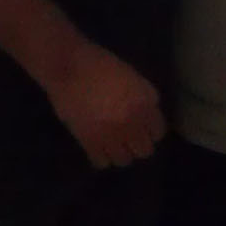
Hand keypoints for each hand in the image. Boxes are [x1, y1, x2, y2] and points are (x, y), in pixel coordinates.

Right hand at [43, 41, 164, 168]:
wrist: (66, 66)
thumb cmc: (98, 63)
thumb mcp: (131, 75)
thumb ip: (142, 96)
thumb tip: (146, 114)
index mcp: (144, 103)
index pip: (158, 131)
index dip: (150, 130)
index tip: (143, 128)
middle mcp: (131, 123)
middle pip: (144, 151)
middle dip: (137, 144)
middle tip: (127, 137)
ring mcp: (111, 135)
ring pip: (124, 160)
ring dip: (119, 152)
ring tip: (111, 143)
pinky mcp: (89, 142)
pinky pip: (102, 162)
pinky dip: (100, 156)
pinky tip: (97, 146)